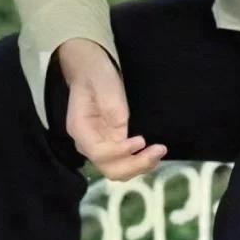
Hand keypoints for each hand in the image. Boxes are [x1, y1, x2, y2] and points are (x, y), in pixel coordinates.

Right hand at [58, 38, 166, 180]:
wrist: (91, 70)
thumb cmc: (98, 75)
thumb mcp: (105, 86)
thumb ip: (113, 110)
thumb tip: (122, 129)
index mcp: (80, 129)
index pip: (98, 153)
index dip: (120, 152)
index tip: (141, 140)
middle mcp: (88, 143)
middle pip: (109, 169)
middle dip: (134, 165)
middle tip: (157, 151)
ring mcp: (99, 145)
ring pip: (117, 170)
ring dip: (139, 166)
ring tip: (159, 152)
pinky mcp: (111, 143)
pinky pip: (123, 161)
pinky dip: (138, 162)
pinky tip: (153, 153)